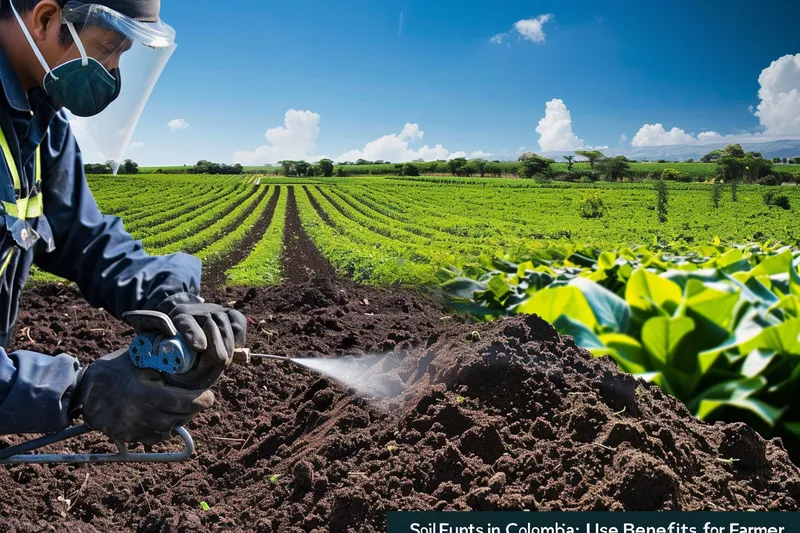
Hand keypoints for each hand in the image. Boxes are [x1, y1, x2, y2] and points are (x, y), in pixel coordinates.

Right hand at [75, 349, 213, 444]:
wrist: (81, 389)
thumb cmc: (114, 368)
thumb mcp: (138, 358)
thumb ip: (160, 358)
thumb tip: (187, 350)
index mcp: (144, 393)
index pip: (182, 402)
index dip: (200, 401)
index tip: (209, 397)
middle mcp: (138, 414)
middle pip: (177, 419)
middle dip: (192, 410)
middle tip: (198, 402)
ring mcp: (130, 428)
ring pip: (165, 432)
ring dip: (177, 421)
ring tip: (180, 409)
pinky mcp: (124, 437)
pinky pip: (151, 439)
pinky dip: (161, 431)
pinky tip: (163, 418)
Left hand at [157, 292, 246, 367]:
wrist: (181, 332)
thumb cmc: (169, 347)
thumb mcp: (158, 350)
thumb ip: (157, 356)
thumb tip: (150, 366)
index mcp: (174, 318)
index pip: (184, 321)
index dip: (192, 333)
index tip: (199, 348)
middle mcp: (195, 310)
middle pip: (209, 320)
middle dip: (217, 342)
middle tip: (221, 363)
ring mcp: (213, 310)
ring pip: (225, 321)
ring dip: (228, 344)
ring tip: (224, 362)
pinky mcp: (227, 314)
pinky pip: (238, 321)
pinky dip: (239, 336)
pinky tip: (236, 351)